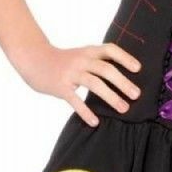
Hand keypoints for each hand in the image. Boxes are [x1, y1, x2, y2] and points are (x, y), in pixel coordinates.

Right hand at [17, 41, 141, 127]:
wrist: (33, 58)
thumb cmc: (61, 61)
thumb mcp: (80, 55)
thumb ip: (96, 62)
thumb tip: (121, 77)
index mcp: (88, 51)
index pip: (110, 50)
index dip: (125, 58)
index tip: (138, 69)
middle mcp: (81, 60)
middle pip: (106, 69)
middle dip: (123, 82)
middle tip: (136, 95)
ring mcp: (70, 73)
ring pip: (94, 83)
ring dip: (111, 96)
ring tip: (124, 109)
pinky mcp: (60, 86)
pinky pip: (75, 100)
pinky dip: (86, 111)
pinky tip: (95, 122)